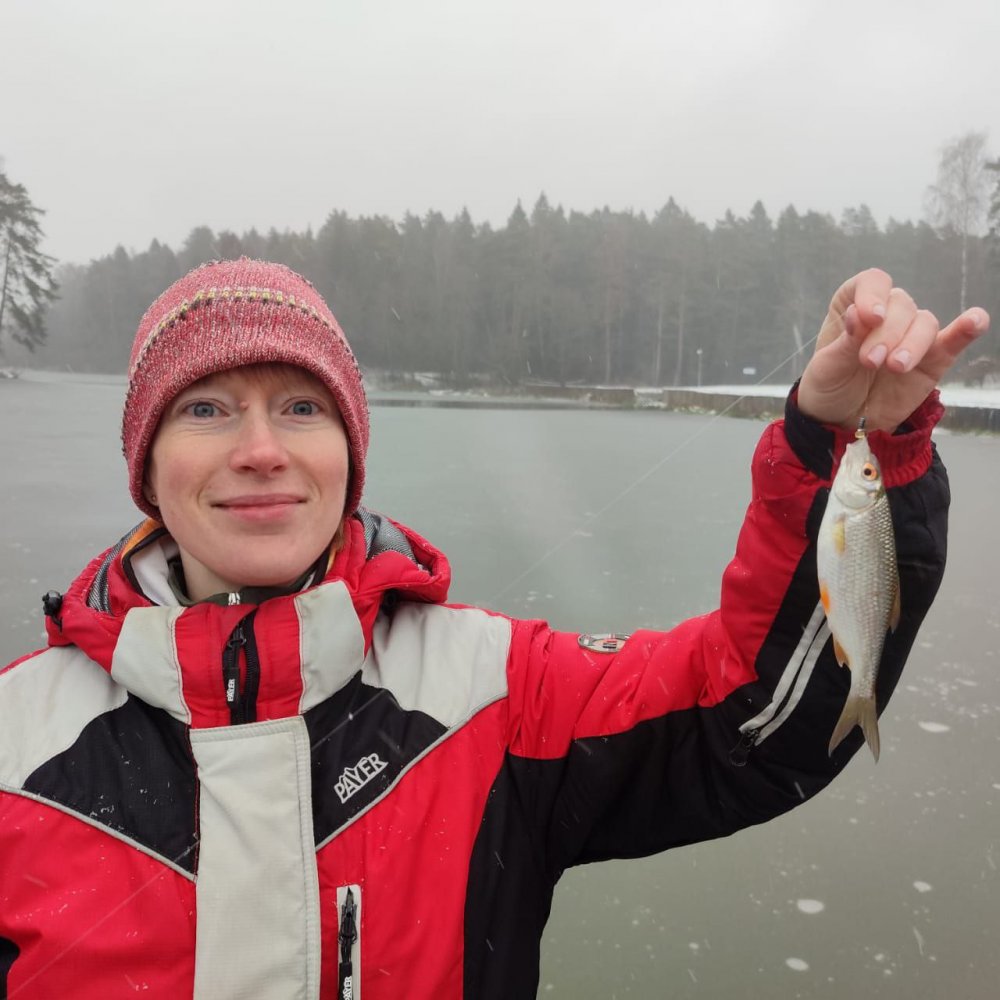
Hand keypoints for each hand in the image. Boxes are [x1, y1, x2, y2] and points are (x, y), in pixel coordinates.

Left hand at [797, 268, 989, 431]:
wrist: (841, 421)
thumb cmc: (829, 387)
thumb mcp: (827, 366)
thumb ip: (846, 341)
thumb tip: (862, 313)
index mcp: (854, 306)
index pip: (872, 282)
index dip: (873, 294)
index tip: (868, 318)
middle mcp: (887, 315)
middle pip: (900, 304)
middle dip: (886, 333)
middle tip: (870, 361)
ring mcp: (911, 336)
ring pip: (924, 322)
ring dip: (912, 343)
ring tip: (895, 367)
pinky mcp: (933, 359)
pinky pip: (954, 339)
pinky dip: (966, 328)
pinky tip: (974, 321)